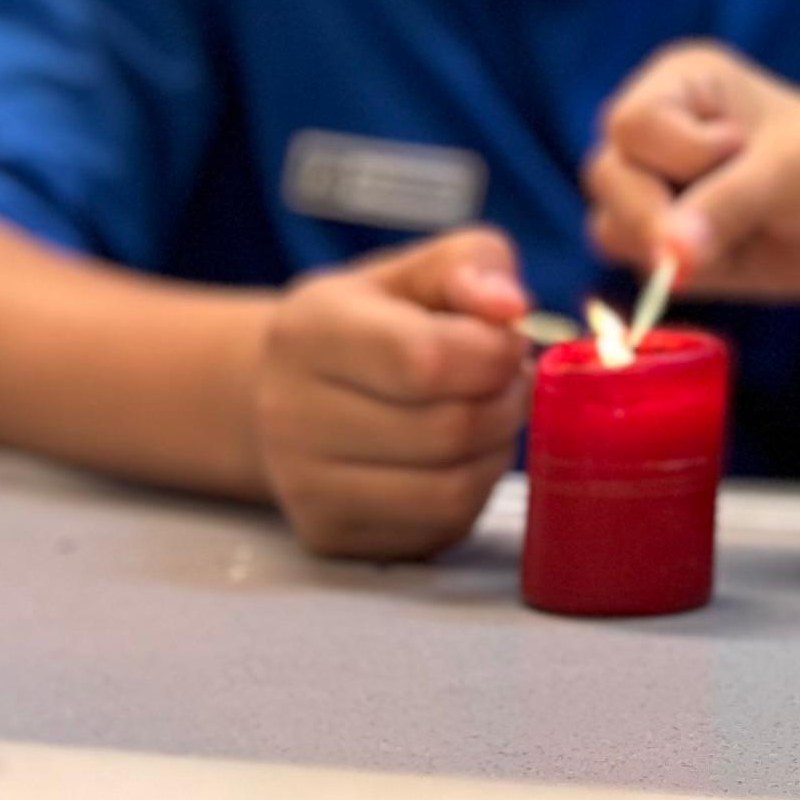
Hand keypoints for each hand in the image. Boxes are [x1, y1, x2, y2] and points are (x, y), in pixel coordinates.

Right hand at [256, 229, 533, 560]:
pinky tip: (458, 458)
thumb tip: (510, 307)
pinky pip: (439, 528)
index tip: (508, 343)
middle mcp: (289, 414)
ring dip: (495, 452)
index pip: (426, 359)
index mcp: (310, 331)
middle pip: (449, 430)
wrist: (293, 393)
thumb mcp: (417, 271)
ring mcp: (304, 486)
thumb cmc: (371, 323)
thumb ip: (473, 264)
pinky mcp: (329, 535)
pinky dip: (472, 495)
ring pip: (451, 491)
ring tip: (487, 416)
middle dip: (505, 403)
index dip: (493, 354)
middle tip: (508, 382)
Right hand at [586, 43, 799, 299]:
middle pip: (606, 172)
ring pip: (608, 223)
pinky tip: (727, 256)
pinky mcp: (661, 238)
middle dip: (663, 210)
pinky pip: (631, 263)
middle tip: (736, 218)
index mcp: (681, 82)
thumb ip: (723, 209)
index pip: (633, 124)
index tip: (741, 150)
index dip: (681, 154)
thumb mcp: (789, 174)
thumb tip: (667, 260)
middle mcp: (655, 127)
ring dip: (665, 243)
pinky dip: (672, 271)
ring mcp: (652, 185)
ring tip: (736, 231)